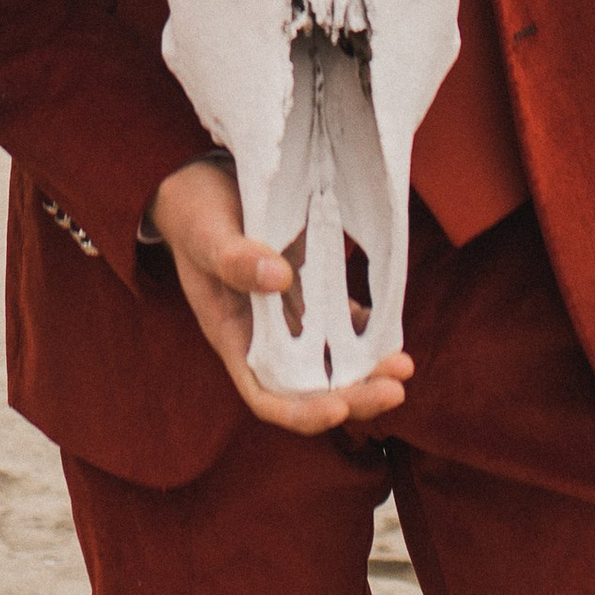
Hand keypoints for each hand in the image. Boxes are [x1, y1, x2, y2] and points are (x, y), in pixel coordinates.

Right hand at [148, 156, 412, 435]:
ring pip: (331, 359)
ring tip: (402, 365)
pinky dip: (365, 329)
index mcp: (233, 336)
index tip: (339, 410)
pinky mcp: (308, 286)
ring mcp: (288, 313)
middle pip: (311, 387)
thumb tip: (278, 279)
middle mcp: (264, 335)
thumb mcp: (205, 233)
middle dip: (353, 396)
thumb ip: (234, 259)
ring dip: (367, 368)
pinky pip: (340, 319)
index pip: (267, 396)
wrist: (198, 181)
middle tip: (394, 388)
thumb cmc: (192, 212)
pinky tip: (387, 326)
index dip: (303, 414)